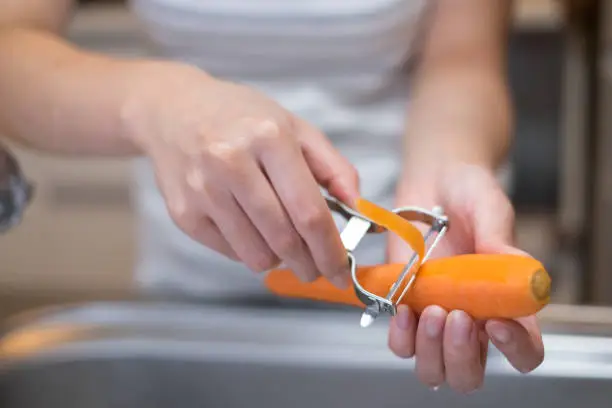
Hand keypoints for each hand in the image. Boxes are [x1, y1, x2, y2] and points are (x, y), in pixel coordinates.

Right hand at [121, 62, 358, 286]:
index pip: (308, 211)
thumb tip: (358, 207)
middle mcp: (232, 163)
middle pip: (283, 238)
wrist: (173, 110)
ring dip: (278, 259)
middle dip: (308, 264)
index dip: (330, 250)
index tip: (341, 271)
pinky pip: (230, 252)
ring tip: (280, 241)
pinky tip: (249, 227)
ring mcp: (203, 190)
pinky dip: (248, 250)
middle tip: (316, 270)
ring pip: (256, 254)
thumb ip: (333, 166)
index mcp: (269, 138)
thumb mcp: (293, 126)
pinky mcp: (183, 212)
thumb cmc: (241, 118)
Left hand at [385, 163, 543, 392]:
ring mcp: (436, 318)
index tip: (496, 323)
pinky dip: (400, 335)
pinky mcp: (405, 308)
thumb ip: (499, 238)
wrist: (431, 180)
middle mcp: (472, 320)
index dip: (516, 349)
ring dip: (429, 350)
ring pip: (433, 368)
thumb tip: (517, 269)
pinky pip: (401, 344)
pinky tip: (402, 308)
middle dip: (460, 356)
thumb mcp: (489, 209)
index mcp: (507, 303)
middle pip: (469, 374)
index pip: (525, 350)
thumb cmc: (469, 193)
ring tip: (429, 310)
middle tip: (454, 317)